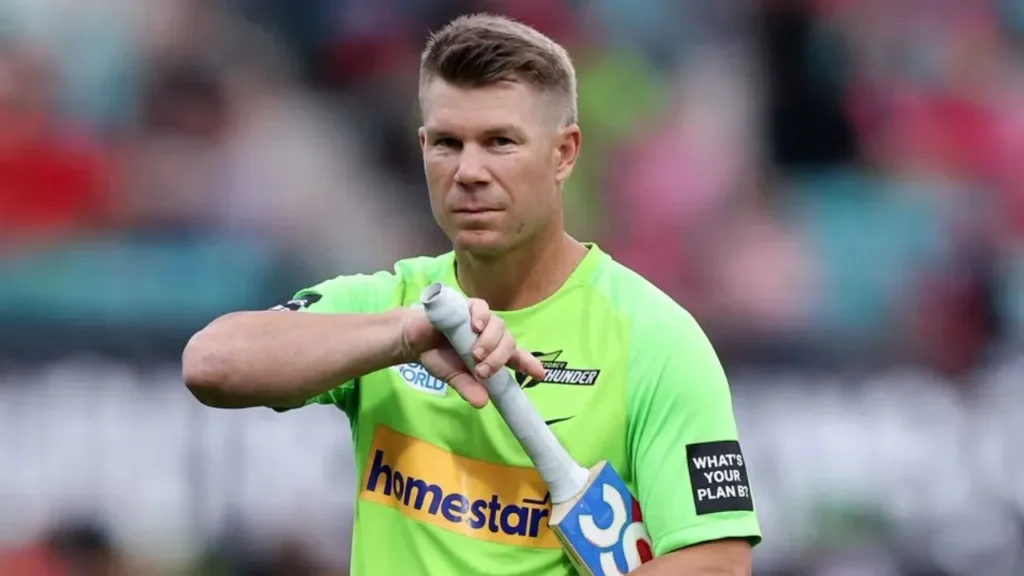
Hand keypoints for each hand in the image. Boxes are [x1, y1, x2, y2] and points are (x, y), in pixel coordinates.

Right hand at [399, 299, 545, 407]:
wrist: (413, 340)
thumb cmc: (437, 356)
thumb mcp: (453, 376)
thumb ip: (468, 387)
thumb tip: (482, 403)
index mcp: (491, 352)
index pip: (516, 357)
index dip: (529, 364)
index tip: (540, 375)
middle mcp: (489, 335)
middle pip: (508, 342)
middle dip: (499, 358)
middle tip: (481, 370)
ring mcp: (479, 320)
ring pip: (499, 325)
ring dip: (490, 341)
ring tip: (475, 353)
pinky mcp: (466, 307)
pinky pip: (481, 307)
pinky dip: (481, 316)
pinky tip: (475, 326)